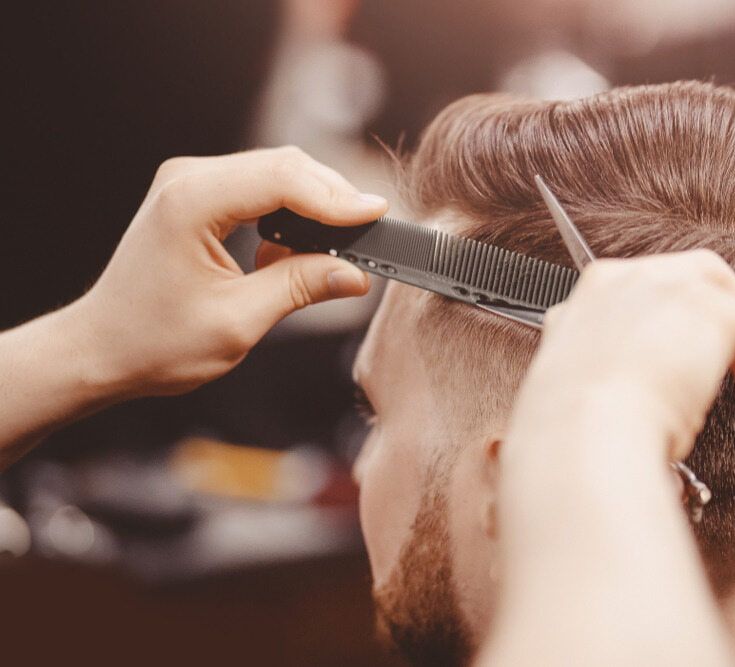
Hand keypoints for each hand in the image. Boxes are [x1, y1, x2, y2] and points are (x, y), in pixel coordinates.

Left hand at [67, 146, 387, 396]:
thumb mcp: (238, 322)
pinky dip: (289, 211)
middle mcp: (188, 180)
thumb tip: (355, 273)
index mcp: (191, 203)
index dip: (336, 198)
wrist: (101, 349)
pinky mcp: (196, 196)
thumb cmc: (154, 343)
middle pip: (283, 166)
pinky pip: (257, 187)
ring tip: (339, 245)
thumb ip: (300, 288)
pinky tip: (296, 250)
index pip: (283, 179)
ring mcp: (189, 184)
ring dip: (313, 204)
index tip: (377, 216)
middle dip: (331, 197)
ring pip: (275, 172)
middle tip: (369, 232)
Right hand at [523, 250, 734, 459]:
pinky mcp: (713, 314)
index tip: (700, 362)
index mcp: (590, 299)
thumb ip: (608, 374)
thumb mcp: (586, 392)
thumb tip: (632, 392)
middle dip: (734, 320)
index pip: (654, 296)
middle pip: (701, 283)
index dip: (686, 328)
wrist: (576, 441)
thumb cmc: (572, 437)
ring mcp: (667, 289)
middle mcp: (625, 280)